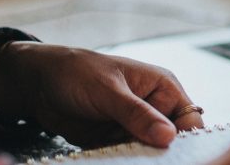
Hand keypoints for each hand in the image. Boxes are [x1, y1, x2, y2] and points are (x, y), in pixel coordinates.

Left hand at [0, 42, 203, 146]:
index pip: (189, 120)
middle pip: (172, 142)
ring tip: (123, 156)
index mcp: (162, 87)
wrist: (40, 84)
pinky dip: (125, 163)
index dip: (188, 141)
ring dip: (141, 161)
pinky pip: (130, 159)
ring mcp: (136, 128)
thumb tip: (169, 137)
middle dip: (163, 156)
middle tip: (143, 158)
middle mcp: (154, 109)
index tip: (177, 159)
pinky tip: (116, 159)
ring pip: (151, 154)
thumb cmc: (79, 73)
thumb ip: (137, 114)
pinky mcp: (118, 142)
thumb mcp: (109, 92)